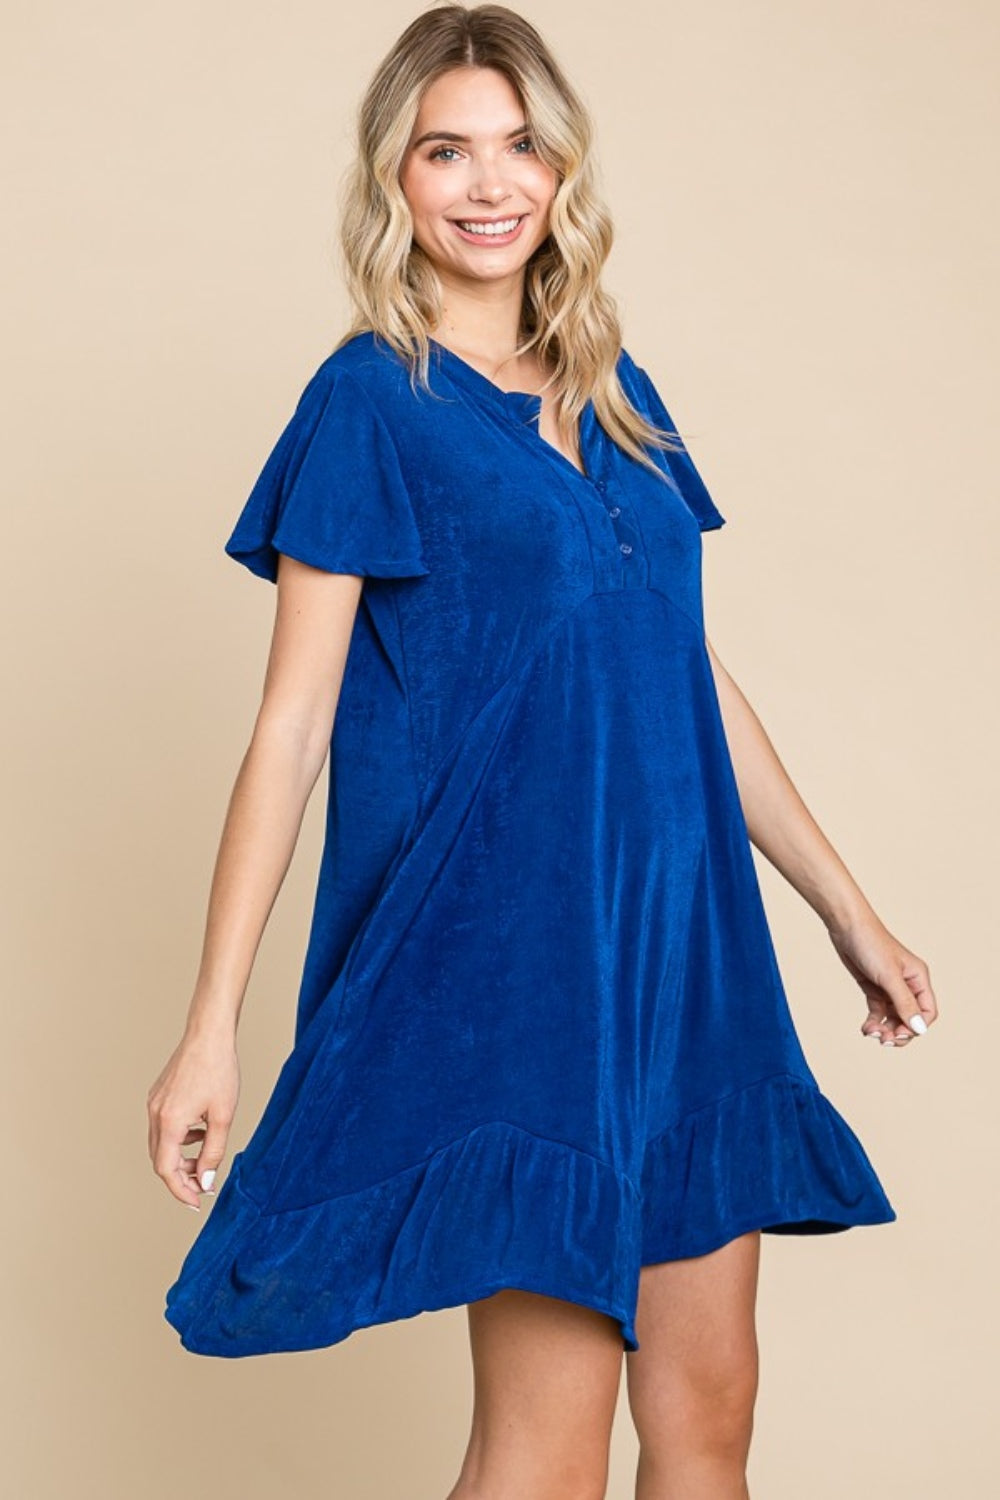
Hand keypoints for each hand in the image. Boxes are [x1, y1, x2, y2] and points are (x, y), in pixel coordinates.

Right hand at [147, 1029, 239, 1209]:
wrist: (208, 1035)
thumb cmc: (219, 1070)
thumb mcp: (223, 1116)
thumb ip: (214, 1151)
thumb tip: (206, 1179)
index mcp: (169, 1122)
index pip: (167, 1170)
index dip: (181, 1190)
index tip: (197, 1201)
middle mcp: (155, 1114)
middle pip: (160, 1160)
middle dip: (180, 1176)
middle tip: (203, 1185)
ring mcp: (154, 1104)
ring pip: (160, 1144)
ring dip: (180, 1157)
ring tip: (206, 1155)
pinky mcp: (158, 1096)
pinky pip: (163, 1128)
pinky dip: (179, 1138)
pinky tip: (200, 1132)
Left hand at [827, 913, 937, 1048]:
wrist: (846, 926)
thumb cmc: (871, 944)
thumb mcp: (889, 976)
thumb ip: (904, 1003)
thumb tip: (919, 1029)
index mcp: (919, 979)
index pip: (927, 1012)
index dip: (916, 1027)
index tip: (899, 1034)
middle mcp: (907, 985)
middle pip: (910, 1019)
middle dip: (899, 1032)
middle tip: (883, 1040)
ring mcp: (889, 988)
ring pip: (893, 1018)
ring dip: (884, 1030)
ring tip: (870, 1033)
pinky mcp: (873, 988)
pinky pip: (878, 1013)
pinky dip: (873, 1023)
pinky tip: (865, 1028)